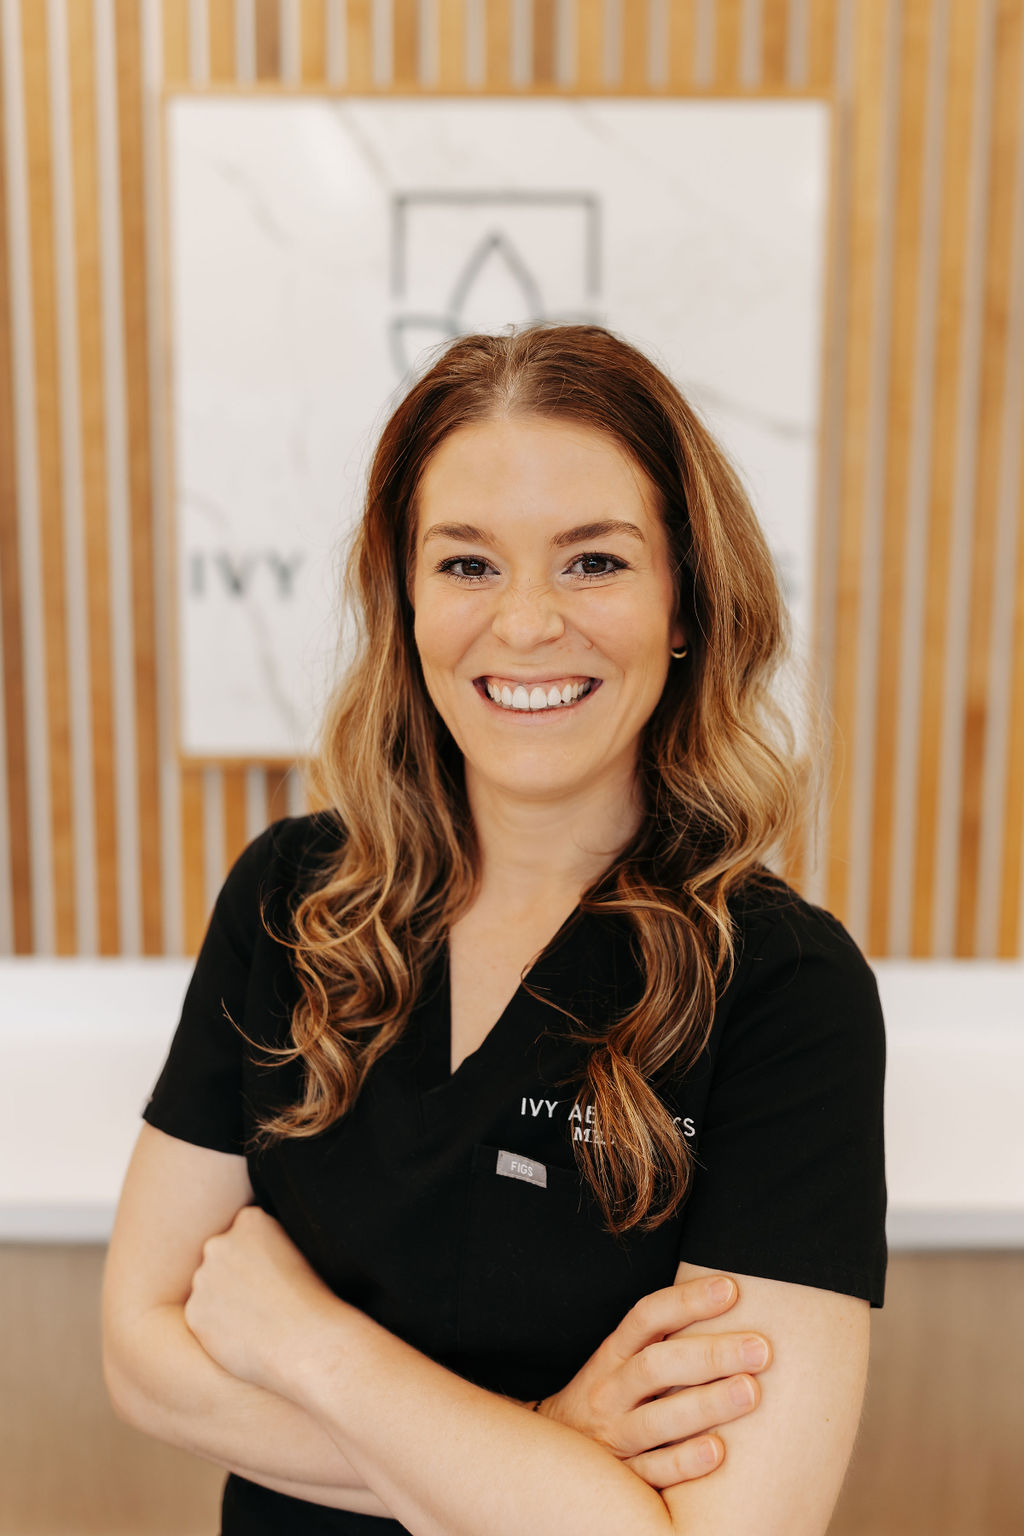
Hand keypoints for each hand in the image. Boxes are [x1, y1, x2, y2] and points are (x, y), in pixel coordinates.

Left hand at [184, 1204, 341, 1395]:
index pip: (244, 1230)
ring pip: (208, 1287)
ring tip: (257, 1318)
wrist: (305, 1342)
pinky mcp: (194, 1313)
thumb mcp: (300, 1246)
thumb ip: (270, 1239)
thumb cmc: (313, 1297)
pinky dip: (216, 1326)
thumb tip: (258, 1249)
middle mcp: (219, 1243)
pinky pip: (202, 1317)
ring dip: (223, 1300)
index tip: (273, 1270)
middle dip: (234, 1272)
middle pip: (221, 1255)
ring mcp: (203, 1279)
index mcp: (249, 1220)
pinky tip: (244, 1334)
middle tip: (262, 1296)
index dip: (259, 1253)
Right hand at [539, 1275, 770, 1487]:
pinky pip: (653, 1472)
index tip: (731, 1288)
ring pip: (657, 1420)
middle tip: (760, 1349)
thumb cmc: (610, 1399)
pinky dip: (684, 1462)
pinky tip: (718, 1452)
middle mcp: (609, 1392)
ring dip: (705, 1405)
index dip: (686, 1301)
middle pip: (655, 1367)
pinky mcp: (621, 1479)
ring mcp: (613, 1436)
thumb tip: (728, 1301)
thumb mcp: (620, 1362)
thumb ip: (662, 1340)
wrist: (550, 1458)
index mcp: (612, 1356)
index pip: (646, 1318)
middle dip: (710, 1355)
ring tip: (750, 1392)